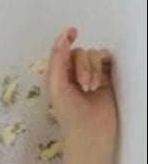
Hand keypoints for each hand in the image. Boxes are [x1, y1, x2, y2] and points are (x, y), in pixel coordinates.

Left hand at [47, 26, 117, 148]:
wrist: (90, 131)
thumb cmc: (69, 113)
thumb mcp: (57, 85)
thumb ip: (58, 60)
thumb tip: (63, 36)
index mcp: (58, 76)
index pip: (62, 52)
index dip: (66, 39)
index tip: (73, 32)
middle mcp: (73, 73)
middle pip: (79, 52)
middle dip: (82, 66)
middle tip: (83, 86)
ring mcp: (91, 75)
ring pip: (93, 55)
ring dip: (92, 70)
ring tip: (91, 89)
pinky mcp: (106, 78)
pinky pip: (105, 59)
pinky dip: (102, 67)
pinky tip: (100, 83)